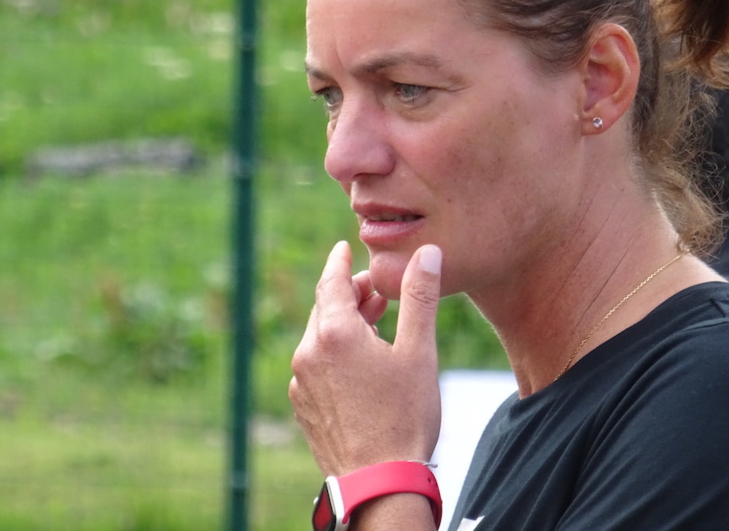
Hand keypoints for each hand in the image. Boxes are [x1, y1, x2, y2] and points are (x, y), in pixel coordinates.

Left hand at [289, 241, 442, 475]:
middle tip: (378, 293)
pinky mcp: (303, 406)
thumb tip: (427, 253)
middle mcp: (308, 353)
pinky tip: (360, 366)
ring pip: (319, 338)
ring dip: (344, 325)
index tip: (343, 248)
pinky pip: (315, 365)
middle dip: (350, 295)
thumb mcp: (418, 352)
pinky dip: (334, 353)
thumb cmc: (403, 417)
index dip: (339, 262)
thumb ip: (419, 297)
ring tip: (375, 326)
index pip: (331, 281)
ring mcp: (301, 382)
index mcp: (334, 333)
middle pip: (325, 308)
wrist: (379, 482)